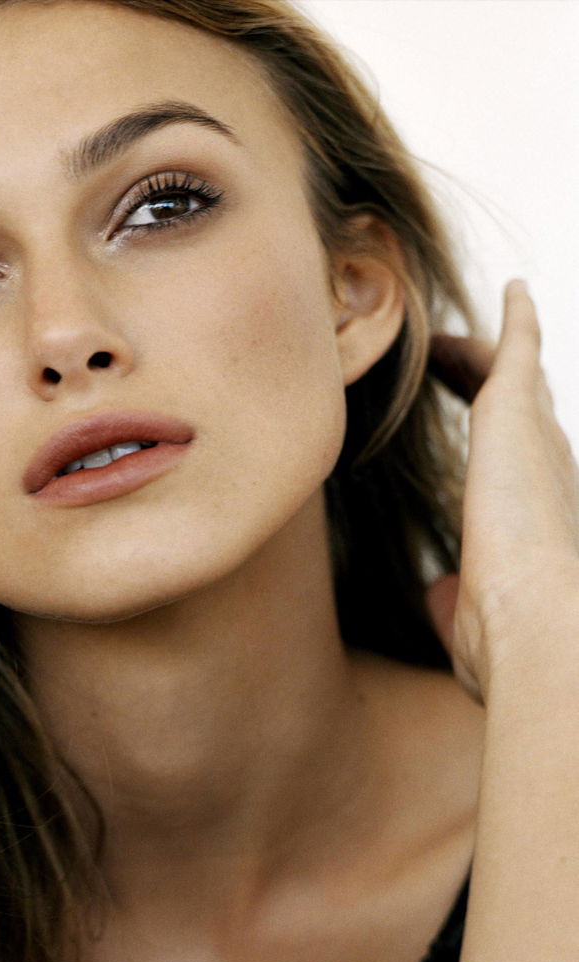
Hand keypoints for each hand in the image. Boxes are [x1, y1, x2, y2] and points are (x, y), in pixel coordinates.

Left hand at [423, 281, 578, 704]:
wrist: (540, 628)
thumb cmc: (510, 646)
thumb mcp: (469, 628)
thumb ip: (454, 608)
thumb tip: (435, 593)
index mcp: (538, 525)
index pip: (519, 478)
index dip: (497, 457)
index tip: (476, 446)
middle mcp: (551, 474)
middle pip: (519, 418)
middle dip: (490, 391)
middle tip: (456, 366)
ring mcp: (539, 439)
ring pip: (510, 379)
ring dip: (478, 356)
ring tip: (439, 338)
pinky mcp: (517, 411)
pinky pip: (517, 350)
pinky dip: (515, 321)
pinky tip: (511, 292)